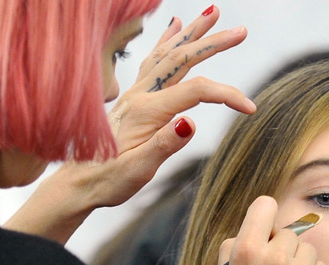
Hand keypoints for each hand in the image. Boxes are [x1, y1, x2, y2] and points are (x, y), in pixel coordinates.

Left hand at [100, 5, 254, 206]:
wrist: (78, 183)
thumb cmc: (108, 180)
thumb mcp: (137, 170)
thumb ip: (164, 145)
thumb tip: (190, 122)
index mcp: (146, 111)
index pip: (196, 91)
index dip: (226, 95)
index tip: (250, 108)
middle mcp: (140, 95)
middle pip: (182, 60)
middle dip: (212, 43)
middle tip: (240, 30)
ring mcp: (135, 93)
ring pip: (168, 54)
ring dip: (192, 33)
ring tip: (212, 13)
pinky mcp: (133, 97)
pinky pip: (153, 61)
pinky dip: (167, 41)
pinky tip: (174, 27)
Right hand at [212, 196, 327, 264]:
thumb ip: (237, 250)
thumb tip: (255, 230)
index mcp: (246, 251)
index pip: (264, 205)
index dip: (262, 216)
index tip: (263, 227)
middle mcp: (276, 257)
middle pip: (286, 230)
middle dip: (278, 245)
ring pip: (305, 247)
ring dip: (297, 260)